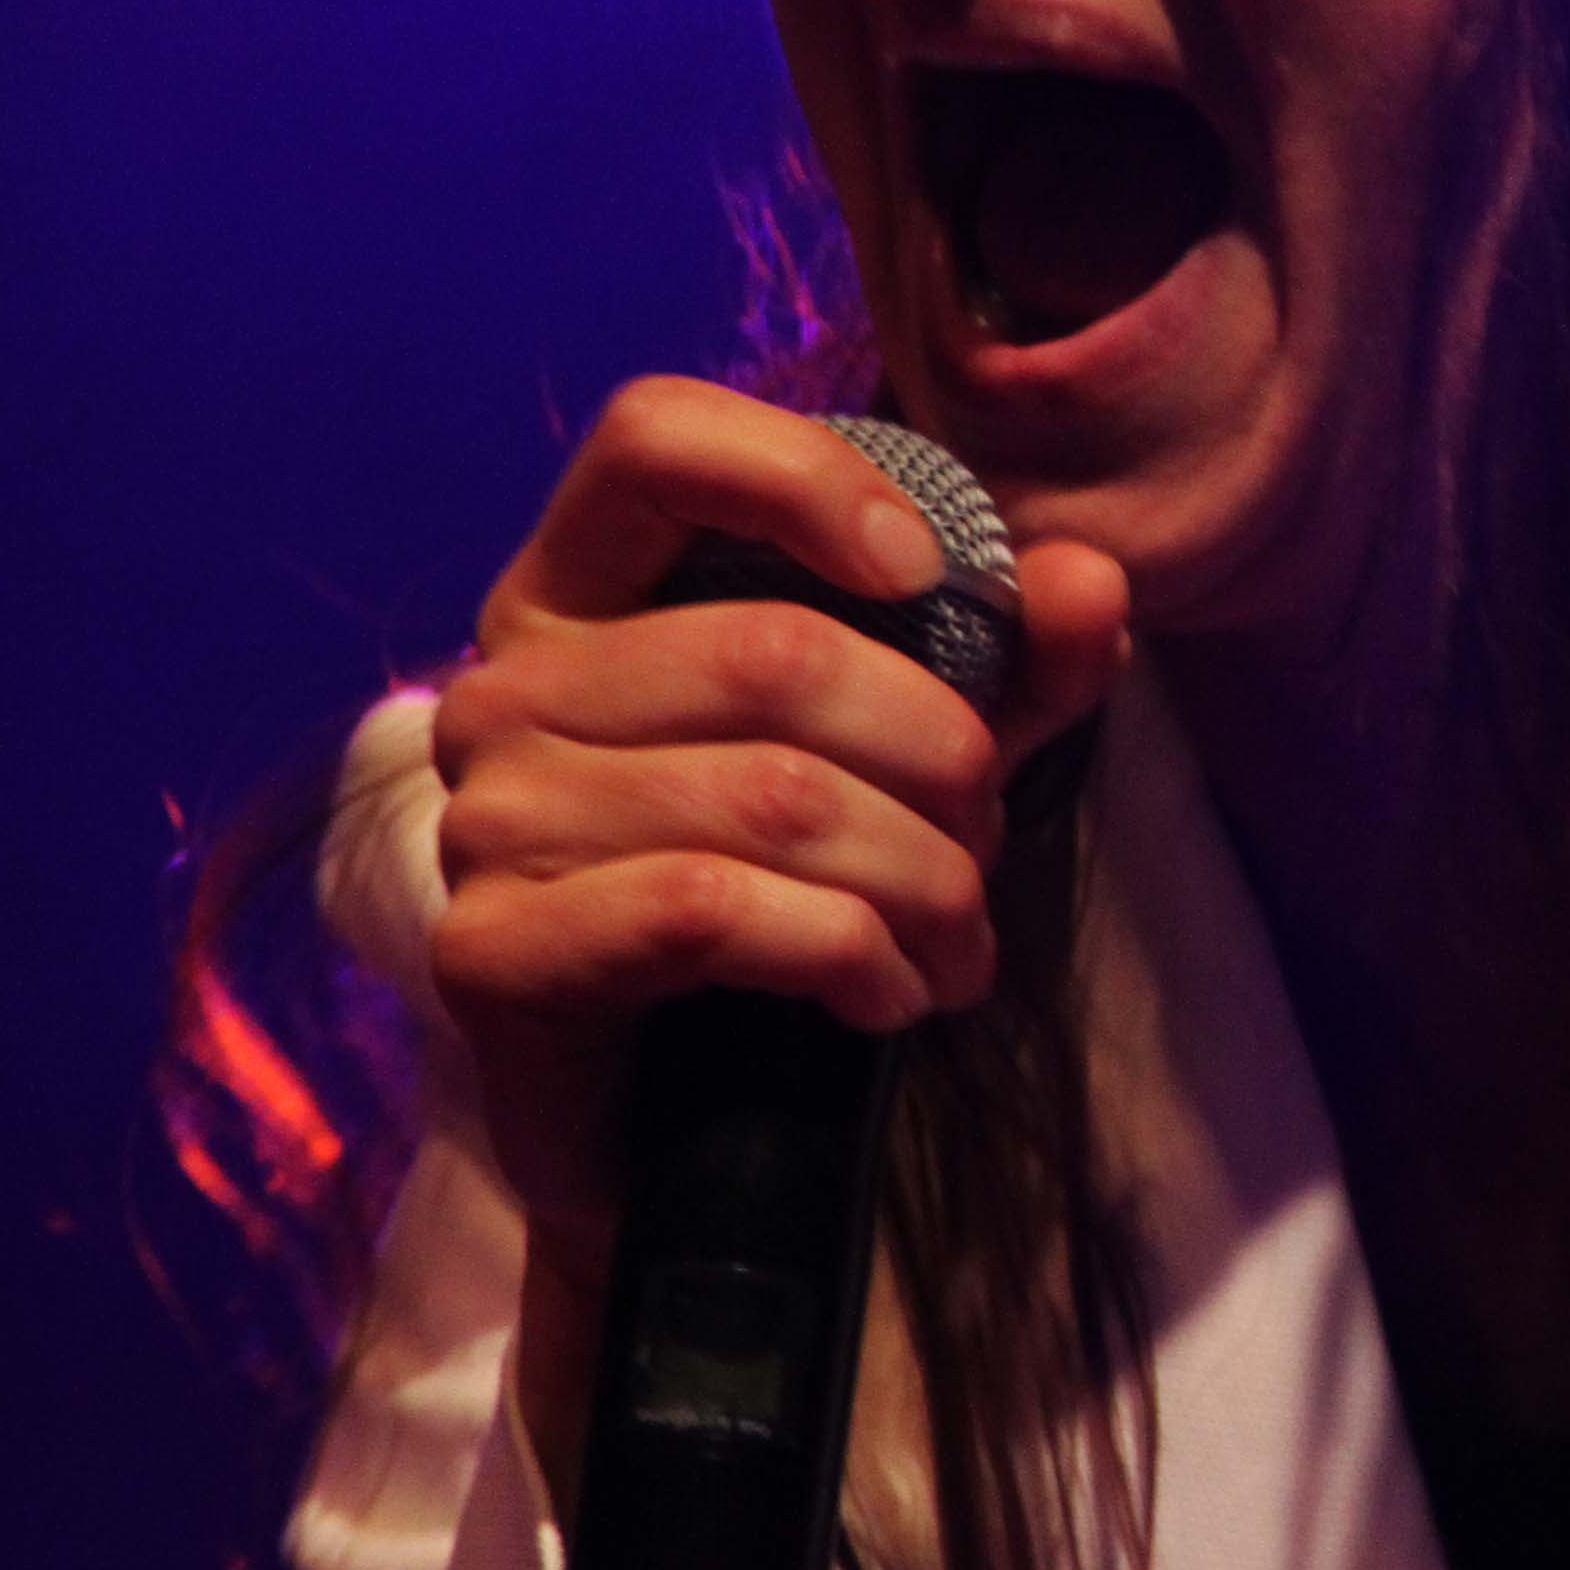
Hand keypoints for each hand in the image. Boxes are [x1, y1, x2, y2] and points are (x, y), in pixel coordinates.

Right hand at [425, 376, 1127, 1485]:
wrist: (689, 1134)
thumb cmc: (794, 900)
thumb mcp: (926, 757)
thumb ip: (1014, 660)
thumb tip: (1088, 579)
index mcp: (586, 591)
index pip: (651, 435)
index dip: (802, 477)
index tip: (927, 571)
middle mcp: (506, 683)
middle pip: (773, 650)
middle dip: (941, 758)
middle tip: (984, 847)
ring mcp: (481, 816)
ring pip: (772, 795)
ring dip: (923, 880)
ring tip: (960, 941)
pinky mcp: (490, 949)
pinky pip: (710, 908)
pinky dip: (850, 954)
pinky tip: (891, 994)